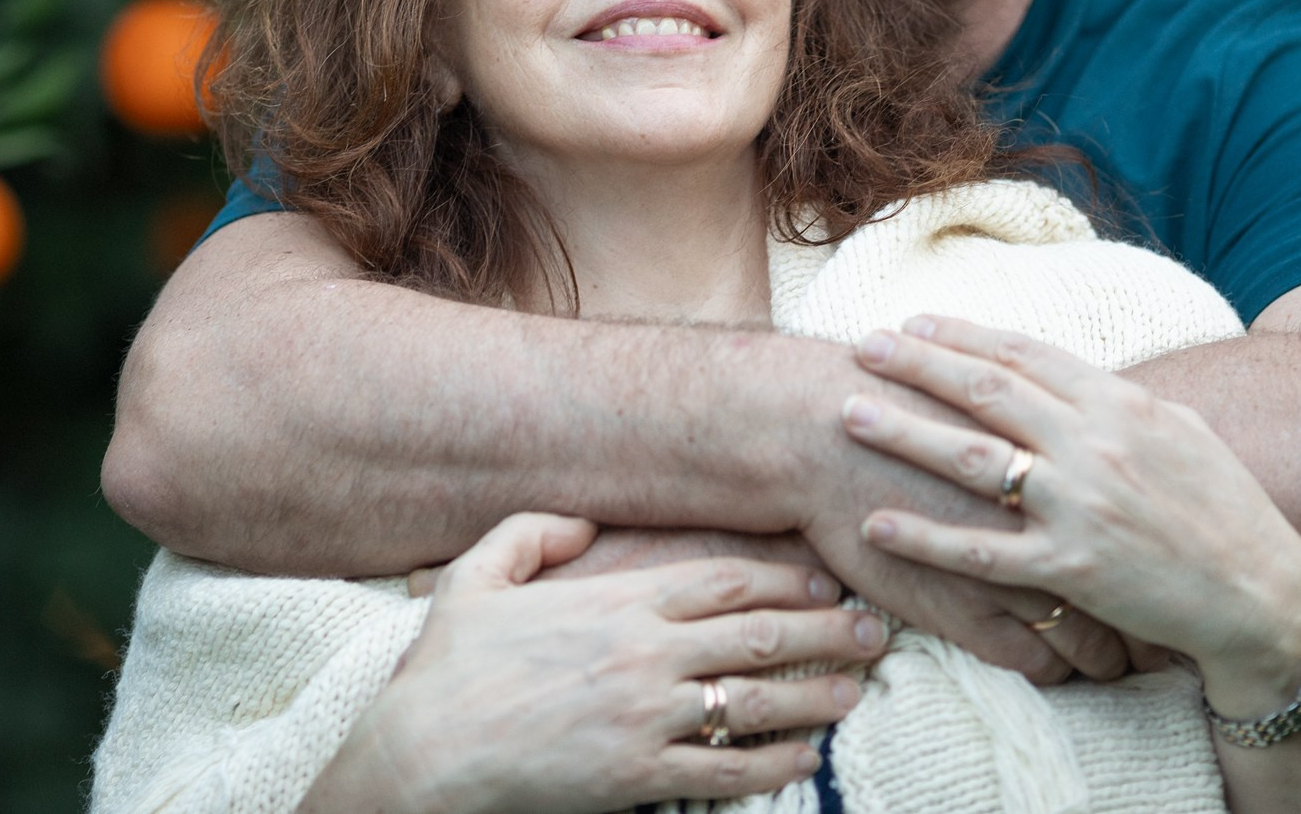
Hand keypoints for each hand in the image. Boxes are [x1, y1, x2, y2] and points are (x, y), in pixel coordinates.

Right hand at [308, 514, 882, 813]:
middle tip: (873, 630)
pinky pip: (727, 772)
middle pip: (757, 634)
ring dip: (816, 695)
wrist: (427, 753)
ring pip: (756, 701)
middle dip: (823, 629)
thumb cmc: (450, 667)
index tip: (824, 578)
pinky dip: (776, 763)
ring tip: (858, 690)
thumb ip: (535, 532)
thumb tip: (587, 521)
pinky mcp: (640, 779)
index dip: (782, 576)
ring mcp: (647, 719)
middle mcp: (645, 655)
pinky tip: (808, 757)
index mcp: (617, 602)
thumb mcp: (479, 574)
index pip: (722, 580)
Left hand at [846, 316, 1300, 716]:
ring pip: (970, 460)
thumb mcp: (1179, 427)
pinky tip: (876, 524)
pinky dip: (925, 538)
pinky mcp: (1069, 571)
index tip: (912, 323)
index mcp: (1119, 402)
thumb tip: (1058, 371)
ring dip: (903, 433)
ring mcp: (1077, 509)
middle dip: (915, 364)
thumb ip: (1114, 397)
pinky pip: (981, 553)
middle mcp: (1092, 445)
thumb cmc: (1225, 507)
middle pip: (984, 391)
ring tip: (850, 412)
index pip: (1021, 353)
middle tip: (861, 346)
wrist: (1264, 598)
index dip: (960, 335)